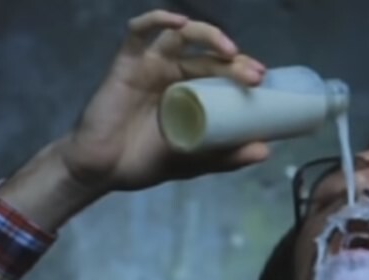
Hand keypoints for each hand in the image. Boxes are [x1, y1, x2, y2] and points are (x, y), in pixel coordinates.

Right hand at [58, 10, 270, 193]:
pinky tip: (179, 21)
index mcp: (192, 92)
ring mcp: (151, 65)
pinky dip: (158, 19)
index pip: (223, 71)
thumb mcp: (194, 162)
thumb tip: (265, 152)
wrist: (103, 172)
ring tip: (229, 51)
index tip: (262, 81)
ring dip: (209, 36)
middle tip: (254, 77)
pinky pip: (139, 32)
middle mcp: (173, 74)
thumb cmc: (145, 163)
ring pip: (182, 36)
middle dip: (234, 63)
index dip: (243, 70)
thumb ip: (226, 157)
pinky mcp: (127, 63)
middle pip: (208, 56)